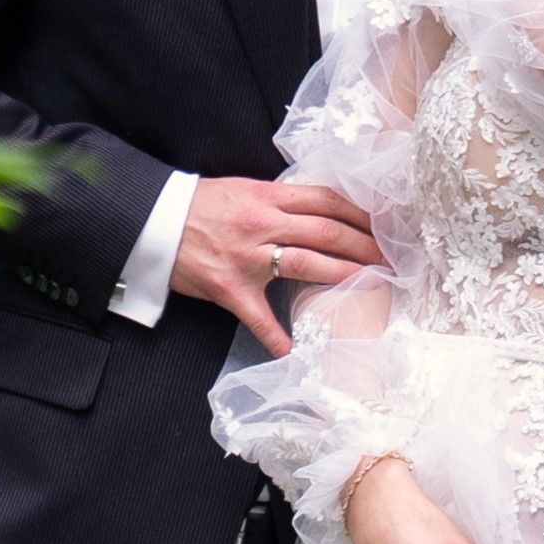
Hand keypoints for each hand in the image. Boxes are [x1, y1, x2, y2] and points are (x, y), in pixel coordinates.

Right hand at [169, 177, 381, 357]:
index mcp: (268, 198)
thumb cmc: (200, 205)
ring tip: (371, 282)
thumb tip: (319, 209)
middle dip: (364, 244)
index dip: (359, 213)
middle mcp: (263, 225)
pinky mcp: (230, 289)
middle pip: (327, 232)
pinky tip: (296, 353)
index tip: (382, 223)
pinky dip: (278, 338)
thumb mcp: (244, 190)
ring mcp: (248, 258)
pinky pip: (259, 318)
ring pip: (308, 264)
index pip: (326, 201)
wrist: (153, 221)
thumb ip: (280, 201)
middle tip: (390, 256)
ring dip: (345, 274)